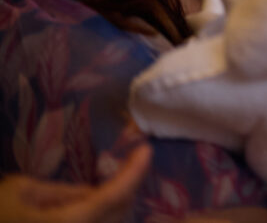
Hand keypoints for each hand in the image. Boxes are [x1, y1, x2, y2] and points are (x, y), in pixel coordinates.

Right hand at [0, 143, 149, 222]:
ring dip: (116, 205)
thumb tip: (94, 191)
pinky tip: (94, 201)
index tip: (146, 149)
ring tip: (116, 180)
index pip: (113, 196)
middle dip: (128, 188)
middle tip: (132, 162)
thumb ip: (63, 192)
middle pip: (118, 214)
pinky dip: (100, 215)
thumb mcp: (23, 191)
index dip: (134, 172)